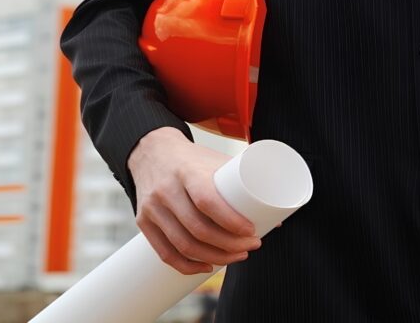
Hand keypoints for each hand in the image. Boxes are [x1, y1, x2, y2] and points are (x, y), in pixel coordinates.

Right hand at [127, 127, 261, 274]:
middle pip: (197, 229)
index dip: (231, 222)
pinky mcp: (143, 221)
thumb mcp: (215, 161)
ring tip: (235, 256)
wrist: (152, 151)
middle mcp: (166, 189)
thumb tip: (276, 218)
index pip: (207, 202)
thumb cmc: (192, 159)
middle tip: (250, 247)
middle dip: (229, 245)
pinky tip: (206, 267)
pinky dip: (187, 266)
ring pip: (183, 244)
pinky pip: (165, 252)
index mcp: (186, 171)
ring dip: (214, 258)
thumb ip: (243, 184)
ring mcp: (151, 207)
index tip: (252, 232)